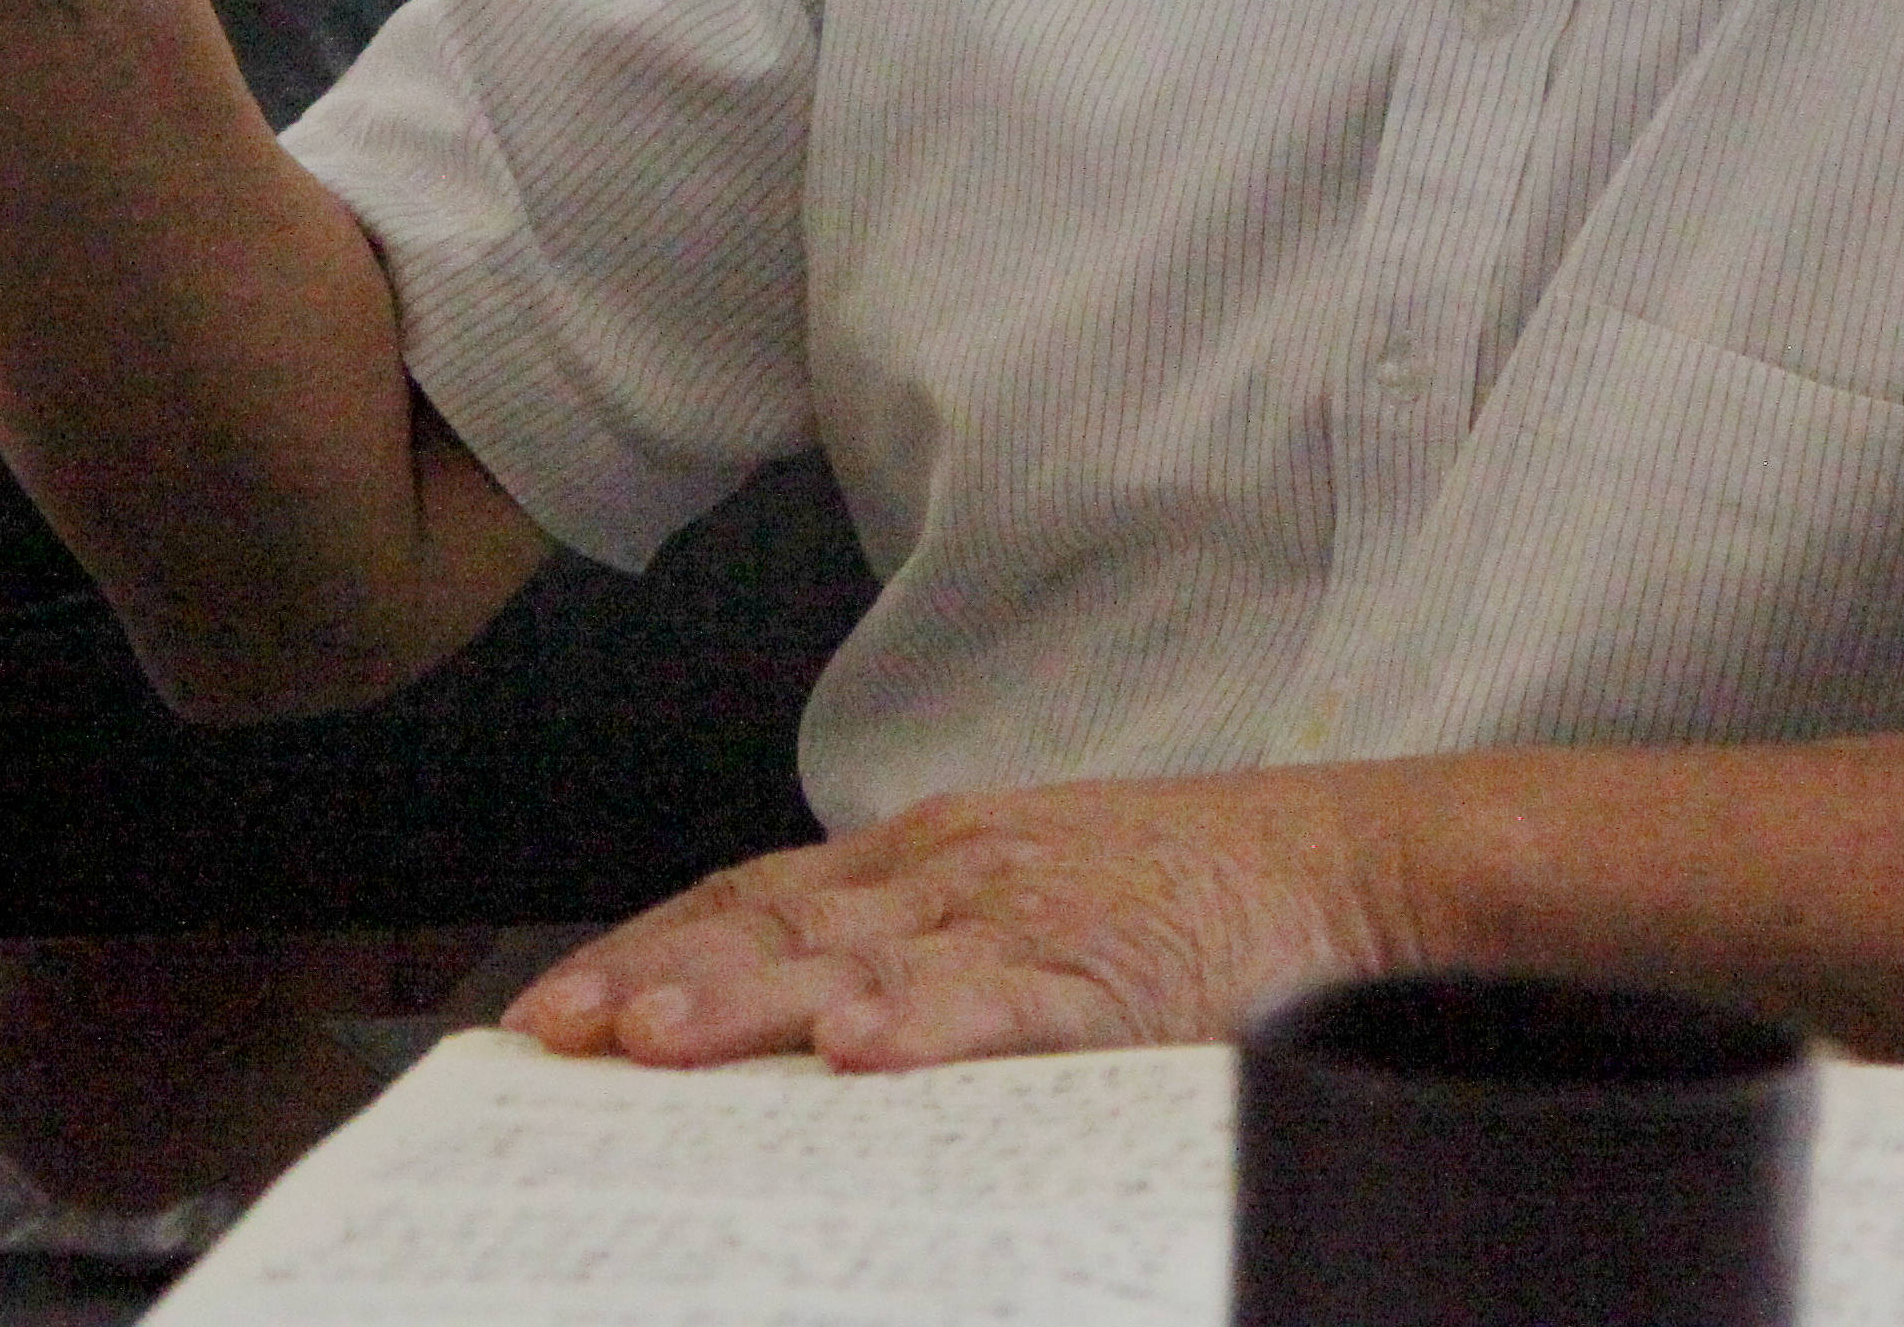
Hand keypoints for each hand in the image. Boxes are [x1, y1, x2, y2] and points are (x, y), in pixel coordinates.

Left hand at [502, 766, 1439, 1071]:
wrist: (1353, 869)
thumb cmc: (1194, 903)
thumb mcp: (1029, 908)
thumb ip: (920, 956)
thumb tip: (797, 1038)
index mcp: (931, 856)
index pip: (754, 895)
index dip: (648, 947)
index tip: (551, 1011)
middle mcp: (956, 868)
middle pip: (773, 919)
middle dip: (654, 976)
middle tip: (551, 1035)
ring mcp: (1029, 909)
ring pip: (859, 952)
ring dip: (748, 995)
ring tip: (657, 1041)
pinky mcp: (1111, 963)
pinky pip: (1003, 993)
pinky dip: (925, 1017)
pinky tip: (861, 1048)